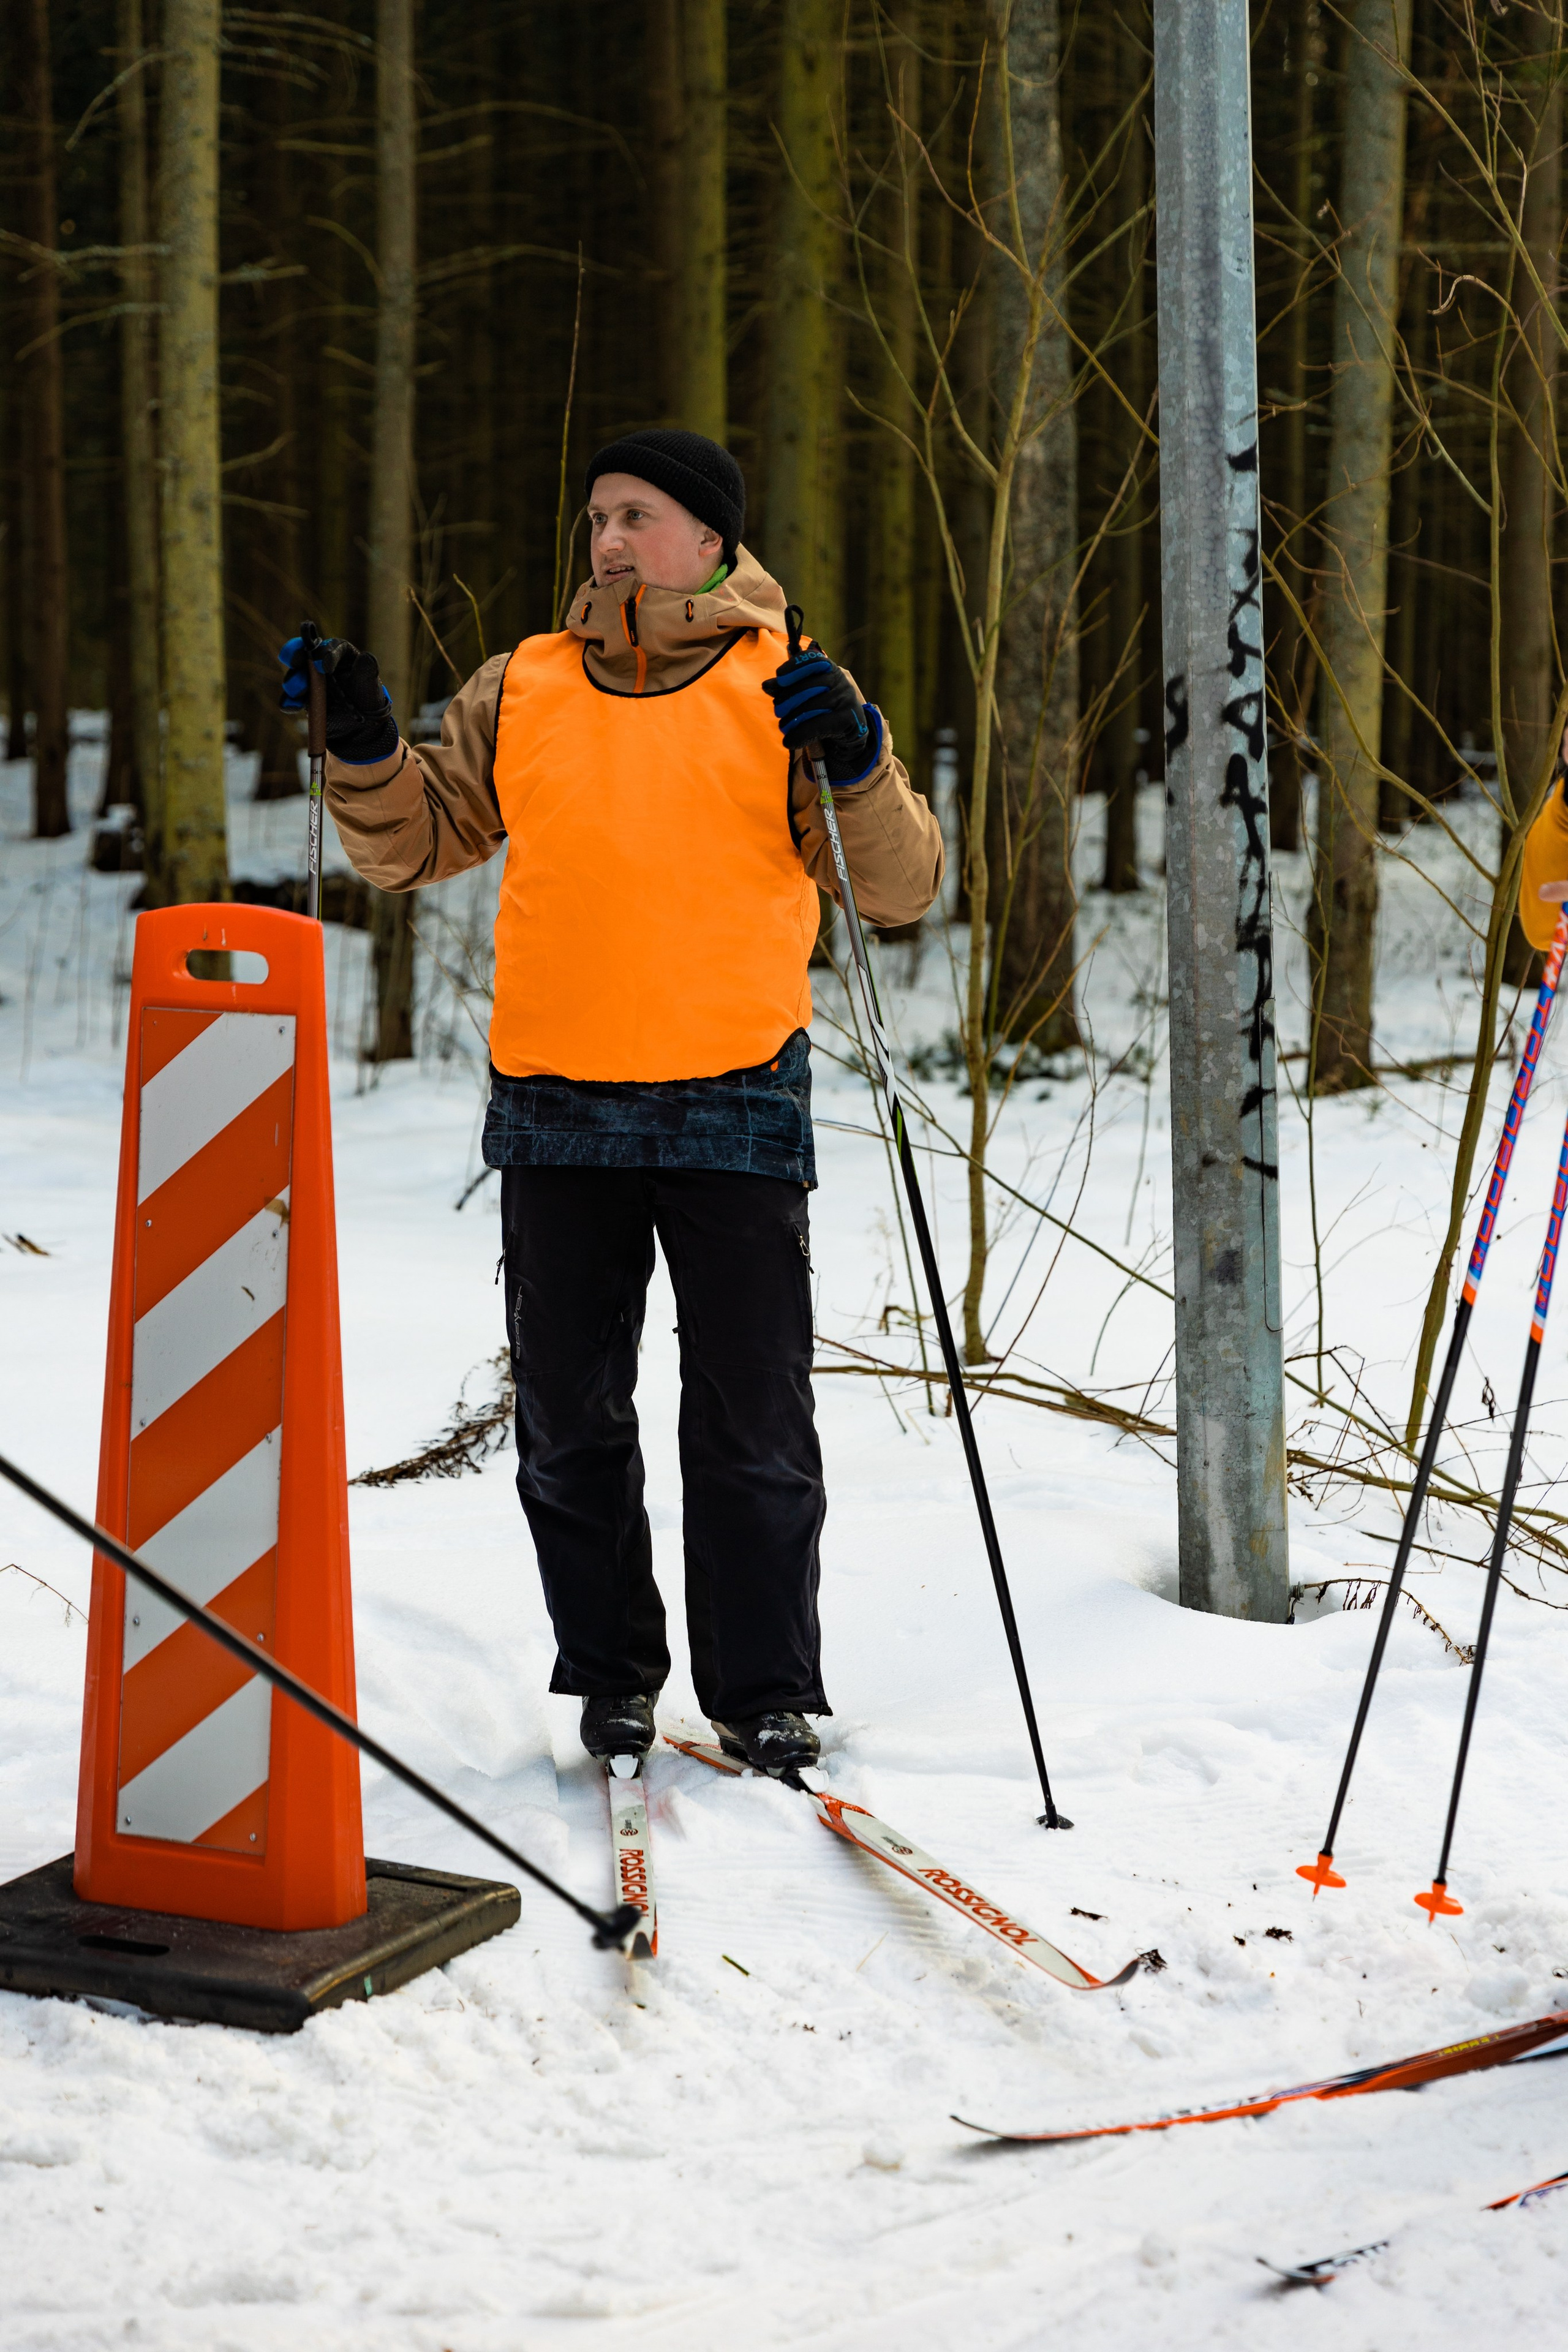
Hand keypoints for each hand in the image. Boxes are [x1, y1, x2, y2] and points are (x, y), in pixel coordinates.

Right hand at [277, 634, 399, 763]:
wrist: (362, 725)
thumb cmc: (368, 698)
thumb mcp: (369, 685)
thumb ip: (366, 671)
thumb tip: (366, 657)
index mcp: (340, 652)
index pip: (331, 646)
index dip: (325, 652)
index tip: (323, 665)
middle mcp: (321, 662)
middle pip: (305, 654)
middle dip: (296, 654)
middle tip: (293, 660)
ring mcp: (310, 680)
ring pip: (296, 675)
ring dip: (293, 681)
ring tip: (298, 689)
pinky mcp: (304, 698)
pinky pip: (292, 698)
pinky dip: (289, 701)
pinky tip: (290, 705)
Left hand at [763, 647, 872, 783]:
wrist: (851, 731)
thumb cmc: (825, 708)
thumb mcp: (808, 694)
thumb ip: (788, 688)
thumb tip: (766, 686)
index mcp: (830, 669)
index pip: (812, 661)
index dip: (794, 667)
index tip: (779, 677)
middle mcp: (840, 681)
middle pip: (806, 687)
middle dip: (787, 700)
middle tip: (777, 711)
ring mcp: (846, 699)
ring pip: (810, 707)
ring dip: (791, 720)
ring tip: (783, 727)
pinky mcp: (848, 719)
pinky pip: (817, 725)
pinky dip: (799, 735)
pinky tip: (789, 741)